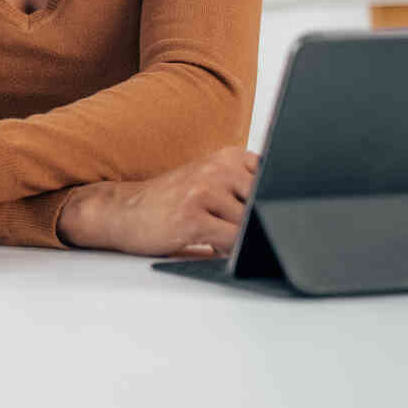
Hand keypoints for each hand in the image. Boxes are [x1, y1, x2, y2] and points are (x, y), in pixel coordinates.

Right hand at [59, 147, 258, 256]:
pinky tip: (211, 244)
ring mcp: (205, 191)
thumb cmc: (169, 202)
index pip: (276, 179)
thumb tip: (286, 217)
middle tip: (239, 230)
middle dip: (260, 224)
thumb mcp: (210, 184)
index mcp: (227, 157)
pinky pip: (233, 241)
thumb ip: (244, 190)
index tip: (273, 213)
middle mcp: (218, 168)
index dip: (278, 201)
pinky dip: (229, 250)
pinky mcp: (193, 216)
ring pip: (251, 225)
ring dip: (244, 240)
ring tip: (219, 236)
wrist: (121, 210)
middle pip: (267, 204)